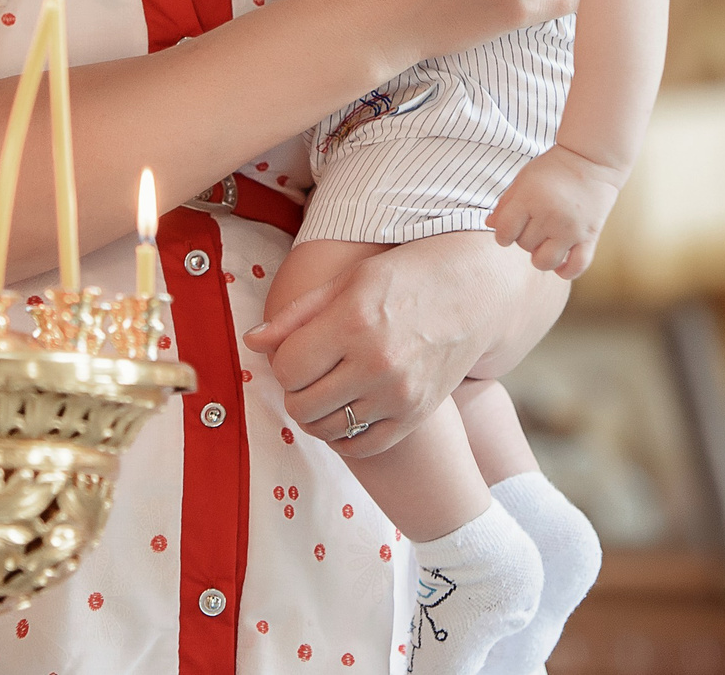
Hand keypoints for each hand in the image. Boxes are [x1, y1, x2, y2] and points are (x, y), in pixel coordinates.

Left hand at [243, 233, 567, 456]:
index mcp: (354, 322)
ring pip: (327, 429)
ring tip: (327, 389)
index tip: (297, 350)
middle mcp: (377, 363)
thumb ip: (296, 315)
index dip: (283, 361)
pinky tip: (348, 408)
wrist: (472, 293)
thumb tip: (252, 343)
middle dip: (296, 390)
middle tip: (310, 371)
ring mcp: (399, 394)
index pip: (287, 368)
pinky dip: (345, 435)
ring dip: (317, 414)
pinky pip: (361, 446)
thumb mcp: (347, 281)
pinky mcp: (415, 415)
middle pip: (301, 405)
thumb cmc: (402, 278)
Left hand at [487, 143, 623, 277]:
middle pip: (525, 245)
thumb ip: (506, 202)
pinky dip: (566, 271)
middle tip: (535, 224)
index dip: (503, 235)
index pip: (504, 232)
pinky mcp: (590, 236)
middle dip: (525, 238)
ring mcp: (571, 228)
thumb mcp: (524, 178)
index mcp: (530, 198)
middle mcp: (550, 215)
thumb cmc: (553, 168)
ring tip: (545, 243)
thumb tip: (491, 225)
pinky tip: (560, 265)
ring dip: (541, 257)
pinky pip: (577, 266)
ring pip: (545, 262)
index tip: (509, 229)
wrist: (592, 159)